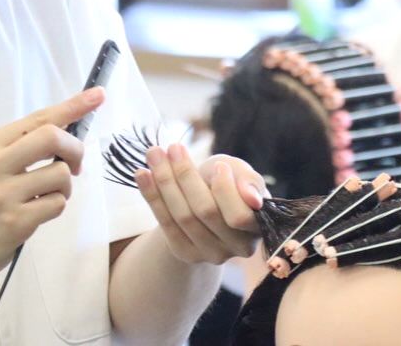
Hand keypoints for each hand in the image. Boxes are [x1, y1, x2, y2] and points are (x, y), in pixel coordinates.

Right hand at [0, 87, 104, 287]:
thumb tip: (65, 132)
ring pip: (61, 174)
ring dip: (64, 187)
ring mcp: (4, 194)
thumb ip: (19, 148)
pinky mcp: (15, 221)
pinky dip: (55, 206)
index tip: (98, 94)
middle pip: (54, 137)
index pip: (39, 118)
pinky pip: (57, 204)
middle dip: (75, 149)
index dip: (73, 106)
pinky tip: (36, 213)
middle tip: (75, 165)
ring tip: (46, 196)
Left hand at [135, 145, 266, 264]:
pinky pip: (165, 224)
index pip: (239, 216)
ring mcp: (211, 254)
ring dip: (165, 181)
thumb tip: (252, 198)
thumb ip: (248, 180)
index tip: (217, 166)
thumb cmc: (230, 181)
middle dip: (187, 175)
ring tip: (154, 154)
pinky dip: (152, 196)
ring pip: (182, 216)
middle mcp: (238, 247)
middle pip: (205, 212)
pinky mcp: (186, 253)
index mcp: (258, 227)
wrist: (208, 200)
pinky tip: (142, 174)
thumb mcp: (240, 172)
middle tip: (173, 147)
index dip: (225, 191)